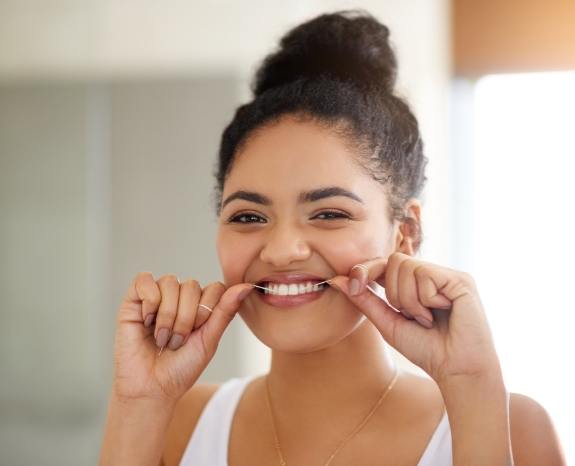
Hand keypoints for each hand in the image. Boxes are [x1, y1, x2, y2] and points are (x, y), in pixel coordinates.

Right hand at [112, 272, 252, 402]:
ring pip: (170, 282)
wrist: (151, 388)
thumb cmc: (181, 368)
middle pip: (192, 285)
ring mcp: (157, 296)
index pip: (215, 287)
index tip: (198, 333)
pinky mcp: (134, 299)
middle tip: (176, 342)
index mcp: (201, 305)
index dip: (207, 310)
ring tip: (162, 338)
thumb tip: (247, 286)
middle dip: (186, 317)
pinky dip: (149, 301)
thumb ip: (225, 311)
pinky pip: (144, 280)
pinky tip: (147, 322)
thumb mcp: (209, 340)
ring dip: (168, 315)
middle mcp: (180, 297)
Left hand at [329, 252, 501, 385]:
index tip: (354, 285)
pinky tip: (442, 312)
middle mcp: (432, 275)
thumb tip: (338, 279)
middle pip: (393, 260)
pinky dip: (425, 299)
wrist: (457, 370)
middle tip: (412, 317)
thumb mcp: (388, 323)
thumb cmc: (427, 349)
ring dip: (410, 300)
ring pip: (407, 266)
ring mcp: (447, 275)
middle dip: (394, 293)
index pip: (385, 263)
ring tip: (428, 318)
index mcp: (415, 284)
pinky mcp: (460, 279)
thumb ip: (365, 300)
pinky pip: (425, 274)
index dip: (366, 269)